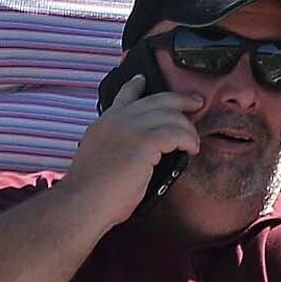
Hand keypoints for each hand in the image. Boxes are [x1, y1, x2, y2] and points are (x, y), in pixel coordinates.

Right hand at [63, 69, 200, 222]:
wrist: (84, 202)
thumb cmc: (93, 194)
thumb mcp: (102, 160)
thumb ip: (119, 148)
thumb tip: (143, 155)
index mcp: (105, 124)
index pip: (123, 95)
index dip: (136, 85)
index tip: (143, 79)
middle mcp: (117, 120)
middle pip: (156, 99)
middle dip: (180, 99)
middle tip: (196, 102)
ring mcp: (130, 128)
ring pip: (170, 115)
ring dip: (187, 128)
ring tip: (193, 142)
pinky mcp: (144, 141)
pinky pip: (176, 133)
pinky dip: (188, 140)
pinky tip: (191, 149)